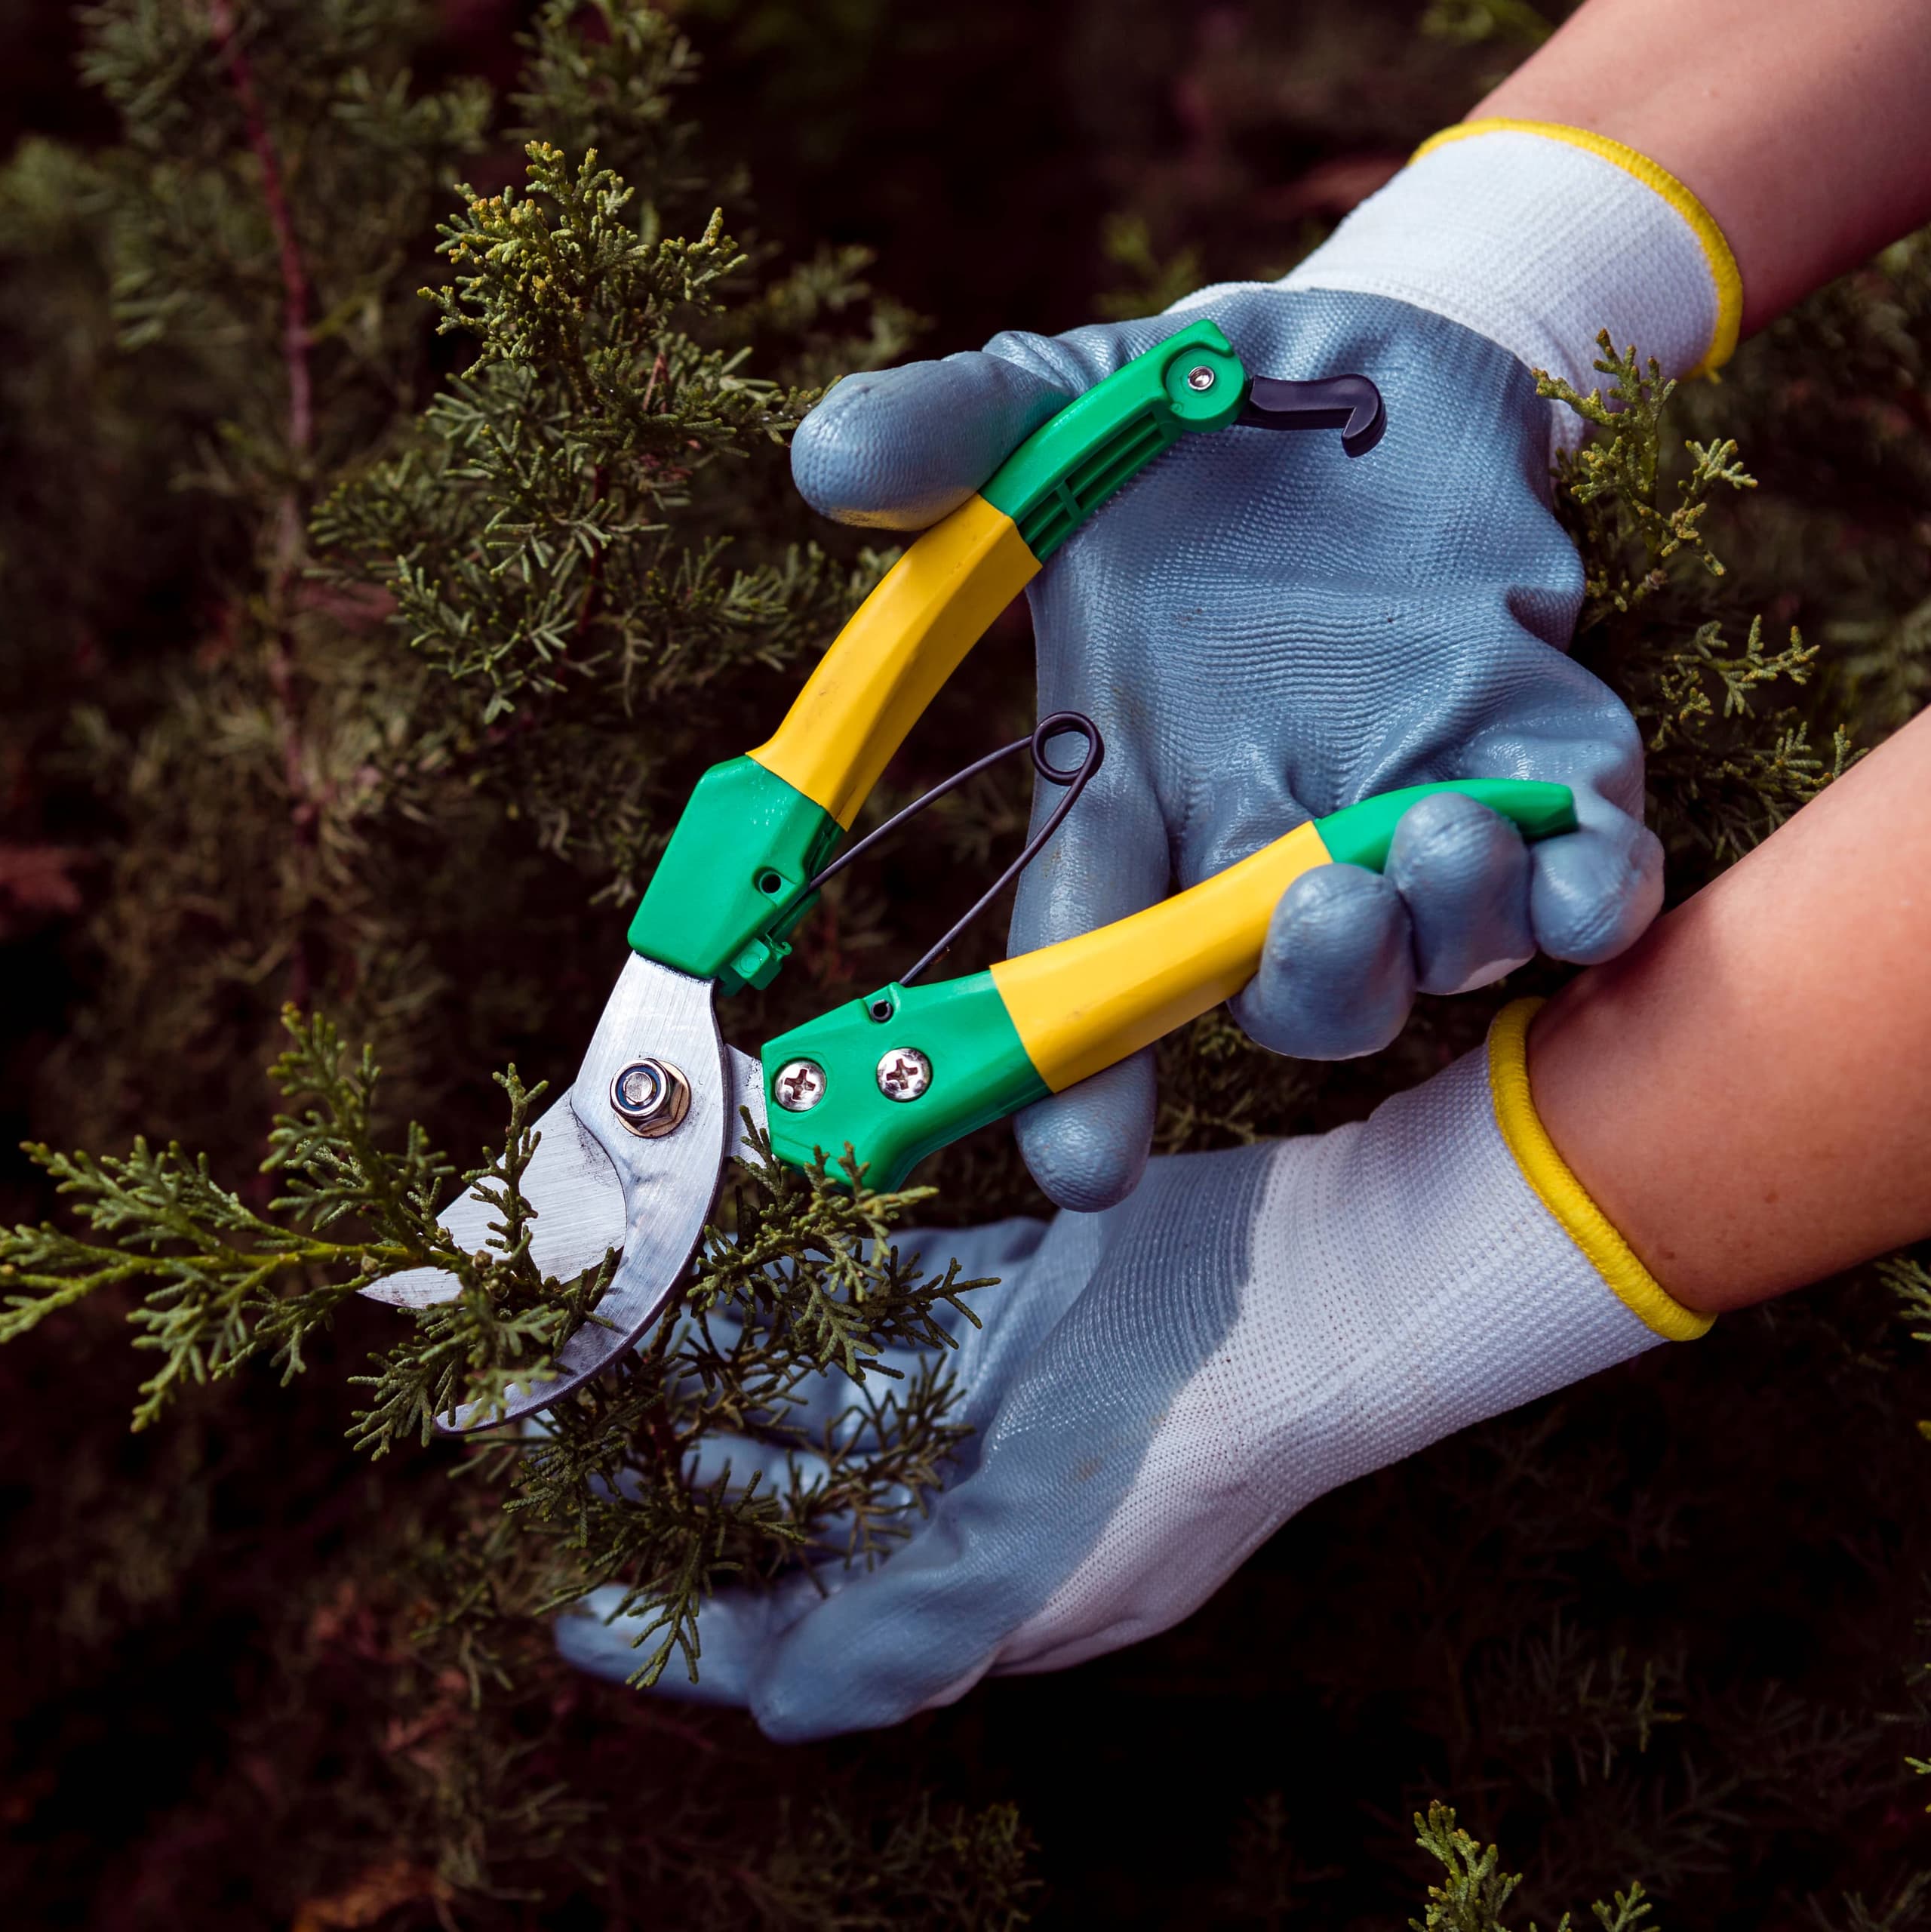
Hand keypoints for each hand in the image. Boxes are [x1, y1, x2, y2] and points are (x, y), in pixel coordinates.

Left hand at [553, 1029, 1672, 1740]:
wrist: (1317, 1289)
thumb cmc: (1191, 1447)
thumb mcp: (1042, 1565)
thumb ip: (907, 1635)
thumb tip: (776, 1715)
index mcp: (973, 1590)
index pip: (797, 1633)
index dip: (682, 1630)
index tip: (571, 1613)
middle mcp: (965, 1497)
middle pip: (784, 1505)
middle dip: (671, 1477)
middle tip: (560, 1435)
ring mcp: (980, 1393)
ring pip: (810, 1395)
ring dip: (714, 1373)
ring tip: (607, 1343)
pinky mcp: (998, 1292)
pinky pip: (866, 1295)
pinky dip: (792, 1282)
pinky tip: (712, 1261)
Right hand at [792, 289, 1662, 1209]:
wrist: (1378, 347)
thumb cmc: (1194, 407)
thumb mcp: (1053, 399)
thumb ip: (947, 431)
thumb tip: (828, 464)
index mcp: (1128, 771)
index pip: (1085, 950)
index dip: (1075, 1072)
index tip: (1082, 1165)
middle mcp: (1263, 818)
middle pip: (1273, 990)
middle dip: (1301, 991)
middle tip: (1310, 916)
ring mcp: (1406, 789)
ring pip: (1431, 952)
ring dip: (1439, 932)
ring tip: (1433, 834)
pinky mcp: (1542, 740)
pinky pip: (1587, 870)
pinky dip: (1586, 890)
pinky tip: (1568, 854)